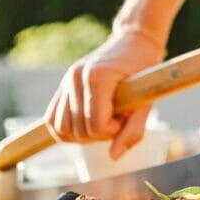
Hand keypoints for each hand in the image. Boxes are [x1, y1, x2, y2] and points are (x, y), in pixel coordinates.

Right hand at [44, 30, 164, 159]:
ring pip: (60, 128)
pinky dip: (67, 128)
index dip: (113, 131)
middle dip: (100, 134)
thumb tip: (113, 157)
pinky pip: (52, 118)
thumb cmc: (145, 70)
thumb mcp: (146, 102)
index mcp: (97, 78)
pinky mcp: (62, 85)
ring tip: (103, 119)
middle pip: (78, 131)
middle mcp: (75, 78)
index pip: (95, 126)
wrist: (135, 42)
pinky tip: (87, 122)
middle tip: (117, 118)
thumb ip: (132, 130)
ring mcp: (66, 81)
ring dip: (83, 133)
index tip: (125, 118)